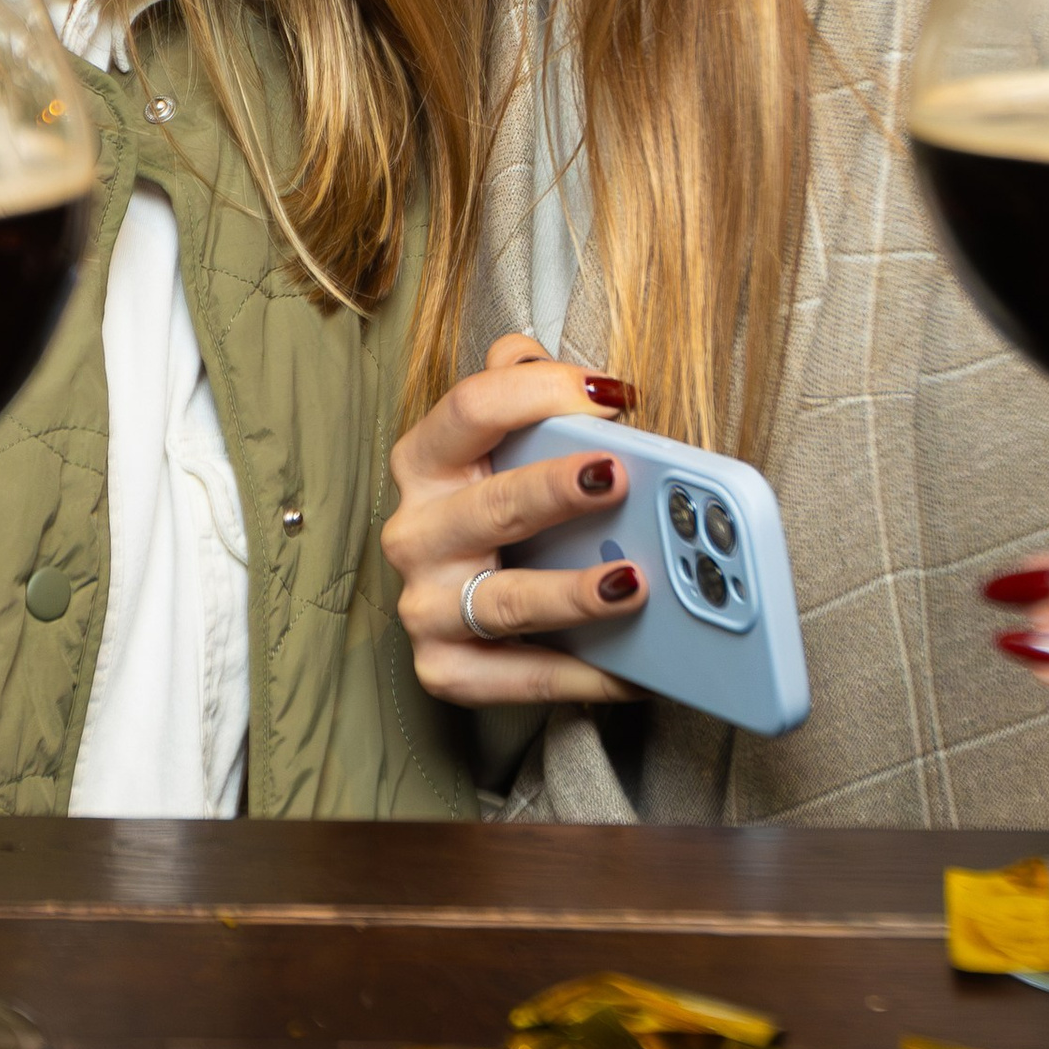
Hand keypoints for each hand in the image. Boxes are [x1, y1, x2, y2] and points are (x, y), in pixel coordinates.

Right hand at [383, 331, 645, 705]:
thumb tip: (581, 371)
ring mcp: (426, 606)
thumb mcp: (495, 439)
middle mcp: (416, 533)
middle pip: (492, 506)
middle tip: (619, 478)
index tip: (609, 394)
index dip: (538, 393)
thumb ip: (522, 385)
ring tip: (631, 583)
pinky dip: (579, 675)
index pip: (471, 408)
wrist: (458, 603)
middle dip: (556, 491)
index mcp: (426, 463)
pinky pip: (520, 676)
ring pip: (505, 602)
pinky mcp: (445, 670)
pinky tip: (632, 669)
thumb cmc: (492, 505)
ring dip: (572, 593)